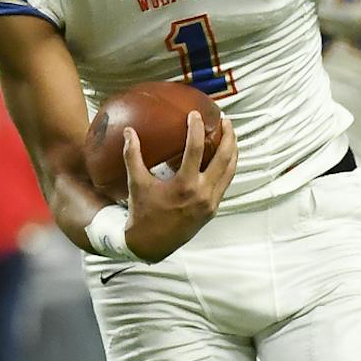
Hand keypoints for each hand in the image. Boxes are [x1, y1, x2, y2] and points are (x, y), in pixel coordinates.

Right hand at [121, 112, 237, 262]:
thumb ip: (132, 156)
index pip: (196, 150)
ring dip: (232, 151)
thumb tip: (129, 132)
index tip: (196, 115)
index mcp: (184, 186)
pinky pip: (225, 183)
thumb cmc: (142, 213)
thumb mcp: (136, 184)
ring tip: (230, 136)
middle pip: (224, 158)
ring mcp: (210, 203)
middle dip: (228, 137)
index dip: (197, 129)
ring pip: (230, 172)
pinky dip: (227, 168)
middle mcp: (202, 194)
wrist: (151, 244)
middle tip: (225, 121)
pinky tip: (223, 158)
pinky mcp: (212, 209)